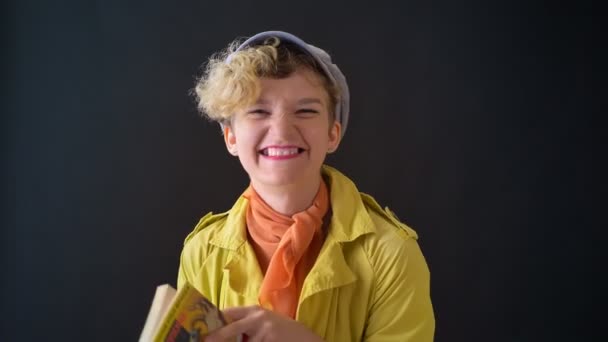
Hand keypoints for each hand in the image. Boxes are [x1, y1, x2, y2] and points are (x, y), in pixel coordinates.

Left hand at [205, 305, 323, 341]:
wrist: (305, 338)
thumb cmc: (279, 331)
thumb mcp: (263, 322)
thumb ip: (245, 323)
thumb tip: (219, 331)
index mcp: (253, 311)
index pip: (228, 313)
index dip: (214, 321)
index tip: (201, 328)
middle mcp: (258, 318)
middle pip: (230, 329)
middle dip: (216, 337)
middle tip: (204, 341)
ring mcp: (264, 332)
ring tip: (246, 340)